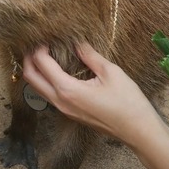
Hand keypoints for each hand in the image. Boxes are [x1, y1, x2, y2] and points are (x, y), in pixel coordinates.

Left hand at [22, 44, 162, 145]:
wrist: (139, 132)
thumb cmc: (128, 102)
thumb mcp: (111, 73)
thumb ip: (90, 56)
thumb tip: (77, 42)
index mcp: (67, 90)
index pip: (41, 64)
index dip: (38, 48)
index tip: (43, 36)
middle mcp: (59, 101)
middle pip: (31, 78)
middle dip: (29, 59)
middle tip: (36, 44)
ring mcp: (63, 110)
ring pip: (37, 88)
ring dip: (35, 71)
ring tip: (44, 54)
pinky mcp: (69, 113)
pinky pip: (48, 95)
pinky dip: (45, 80)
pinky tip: (56, 70)